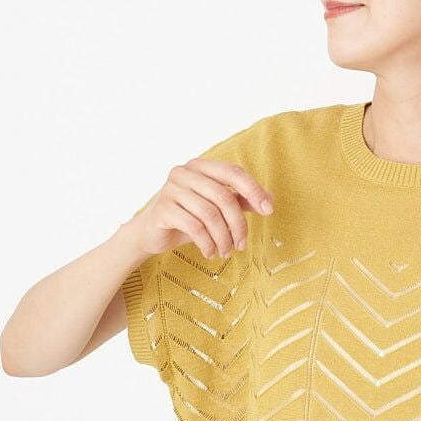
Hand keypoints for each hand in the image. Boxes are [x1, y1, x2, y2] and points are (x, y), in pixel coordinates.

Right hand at [128, 158, 274, 260]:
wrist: (152, 234)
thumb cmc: (188, 219)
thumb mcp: (217, 209)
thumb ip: (240, 201)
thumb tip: (269, 202)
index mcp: (200, 167)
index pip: (233, 172)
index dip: (254, 190)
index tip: (269, 211)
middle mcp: (184, 172)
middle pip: (224, 197)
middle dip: (238, 225)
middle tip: (241, 246)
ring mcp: (171, 189)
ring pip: (210, 214)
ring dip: (223, 238)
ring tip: (226, 252)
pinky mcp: (162, 209)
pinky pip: (195, 227)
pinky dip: (208, 244)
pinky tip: (210, 253)